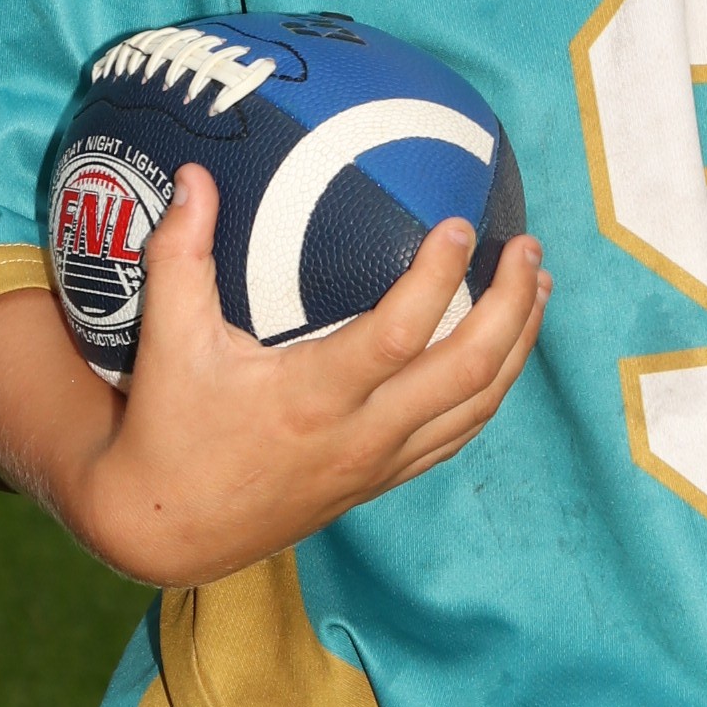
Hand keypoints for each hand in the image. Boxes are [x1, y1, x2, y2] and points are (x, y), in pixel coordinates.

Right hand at [0, 169, 547, 588]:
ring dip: (518, 345)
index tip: (461, 224)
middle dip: (512, 306)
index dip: (440, 276)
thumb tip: (194, 174)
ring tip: (538, 287)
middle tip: (527, 247)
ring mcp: (379, 464)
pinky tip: (503, 351)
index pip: (400, 333)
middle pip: (468, 370)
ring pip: (478, 406)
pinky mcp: (382, 481)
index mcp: (312, 397)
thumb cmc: (168, 429)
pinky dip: (492, 388)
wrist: (169, 532)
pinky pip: (458, 434)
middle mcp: (360, 435)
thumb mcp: (168, 340)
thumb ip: (180, 254)